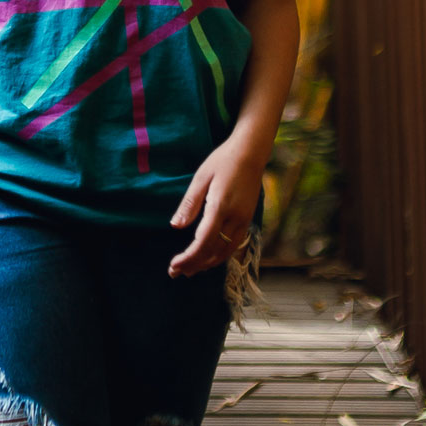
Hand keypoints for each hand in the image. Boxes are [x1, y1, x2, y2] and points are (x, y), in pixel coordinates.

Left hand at [168, 135, 267, 278]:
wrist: (251, 153)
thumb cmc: (223, 161)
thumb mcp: (201, 178)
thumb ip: (189, 204)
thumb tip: (176, 226)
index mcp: (220, 206)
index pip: (204, 242)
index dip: (189, 257)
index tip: (174, 265)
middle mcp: (235, 218)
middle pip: (214, 252)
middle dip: (194, 265)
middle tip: (175, 272)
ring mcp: (244, 220)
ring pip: (226, 252)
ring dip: (206, 264)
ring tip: (189, 269)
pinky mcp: (247, 219)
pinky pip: (234, 245)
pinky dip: (219, 256)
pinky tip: (208, 257)